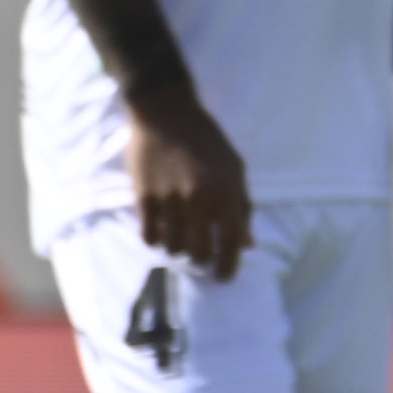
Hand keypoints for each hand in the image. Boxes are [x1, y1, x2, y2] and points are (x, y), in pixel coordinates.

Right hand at [127, 83, 254, 280]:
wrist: (167, 115)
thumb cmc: (207, 141)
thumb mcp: (236, 169)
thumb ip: (243, 207)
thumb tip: (248, 244)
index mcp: (226, 193)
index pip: (229, 245)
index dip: (227, 268)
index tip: (223, 277)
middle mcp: (198, 200)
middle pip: (198, 254)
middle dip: (201, 260)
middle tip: (200, 255)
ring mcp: (169, 199)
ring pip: (172, 248)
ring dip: (177, 250)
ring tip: (180, 239)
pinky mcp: (144, 196)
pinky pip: (148, 236)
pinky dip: (155, 240)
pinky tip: (161, 231)